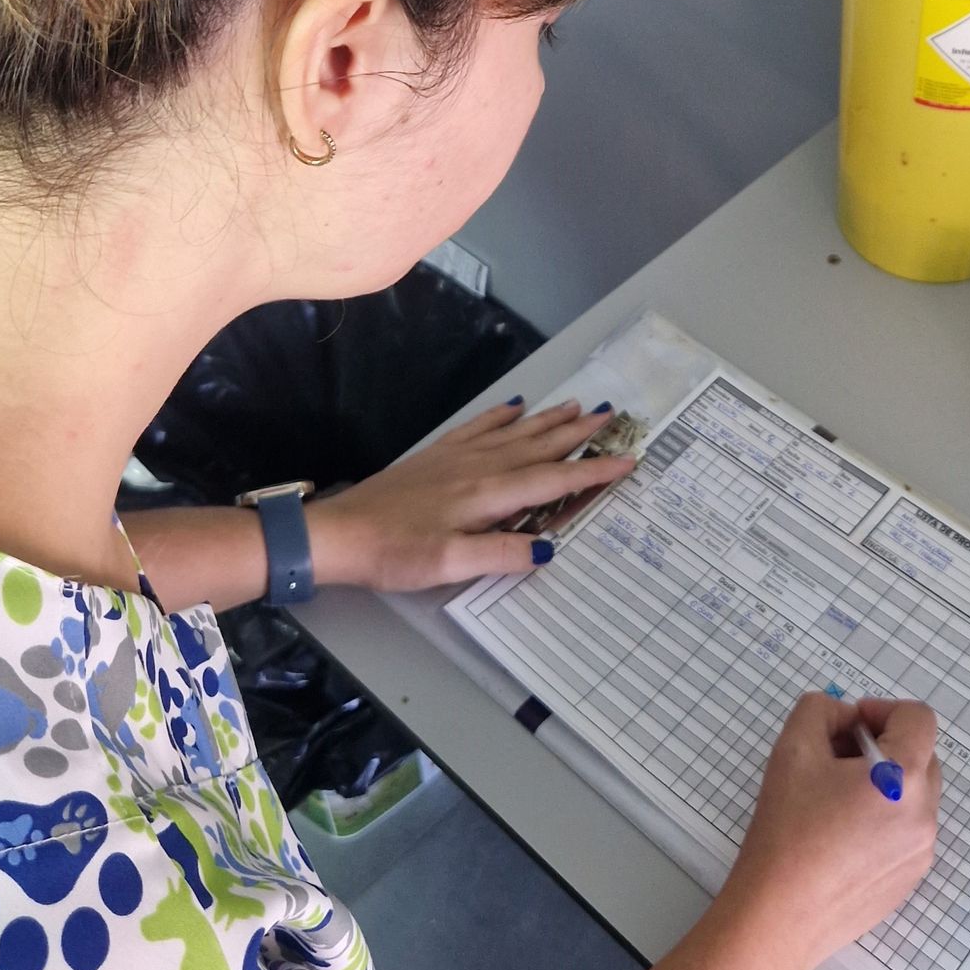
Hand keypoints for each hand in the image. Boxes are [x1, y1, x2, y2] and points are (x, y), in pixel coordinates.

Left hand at [309, 399, 636, 591]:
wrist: (341, 531)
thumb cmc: (394, 553)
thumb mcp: (448, 564)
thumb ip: (499, 554)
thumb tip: (548, 546)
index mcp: (488, 494)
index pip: (551, 481)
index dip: (592, 473)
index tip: (627, 461)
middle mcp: (479, 467)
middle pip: (538, 446)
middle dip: (577, 433)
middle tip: (611, 416)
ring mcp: (457, 458)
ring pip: (514, 433)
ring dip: (548, 420)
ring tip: (576, 405)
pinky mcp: (437, 456)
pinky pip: (479, 427)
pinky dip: (502, 416)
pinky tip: (514, 406)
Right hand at [717, 695, 938, 969]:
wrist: (779, 916)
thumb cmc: (786, 829)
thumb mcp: (792, 749)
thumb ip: (821, 711)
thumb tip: (846, 720)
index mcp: (905, 777)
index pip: (918, 718)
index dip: (883, 709)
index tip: (848, 727)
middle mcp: (926, 814)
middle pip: (921, 756)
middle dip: (884, 747)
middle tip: (835, 762)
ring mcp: (922, 853)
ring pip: (914, 797)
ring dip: (885, 785)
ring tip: (835, 803)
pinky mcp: (909, 882)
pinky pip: (907, 834)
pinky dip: (885, 822)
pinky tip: (840, 840)